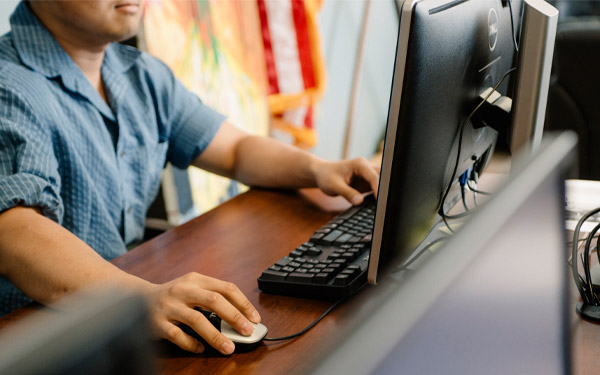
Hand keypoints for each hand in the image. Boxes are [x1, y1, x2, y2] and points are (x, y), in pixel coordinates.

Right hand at [146, 273, 260, 354]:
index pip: (226, 288)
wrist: (138, 298)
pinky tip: (200, 348)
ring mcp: (169, 306)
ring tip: (228, 348)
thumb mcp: (194, 288)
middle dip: (234, 317)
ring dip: (215, 336)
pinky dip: (191, 344)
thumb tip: (241, 319)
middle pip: (214, 301)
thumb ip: (213, 299)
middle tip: (247, 331)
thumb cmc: (175, 296)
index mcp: (197, 280)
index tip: (255, 318)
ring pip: (196, 320)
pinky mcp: (157, 322)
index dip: (243, 304)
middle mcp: (183, 290)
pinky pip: (177, 335)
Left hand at [312, 157, 379, 204]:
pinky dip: (379, 196)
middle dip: (386, 190)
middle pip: (383, 178)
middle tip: (385, 204)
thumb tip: (360, 201)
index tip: (380, 201)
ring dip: (384, 193)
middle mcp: (367, 168)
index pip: (374, 176)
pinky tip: (378, 205)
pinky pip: (378, 189)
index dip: (379, 189)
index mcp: (360, 164)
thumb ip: (347, 193)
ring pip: (383, 183)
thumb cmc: (326, 176)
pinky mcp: (367, 183)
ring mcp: (368, 175)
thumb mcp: (334, 186)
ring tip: (383, 206)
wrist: (322, 174)